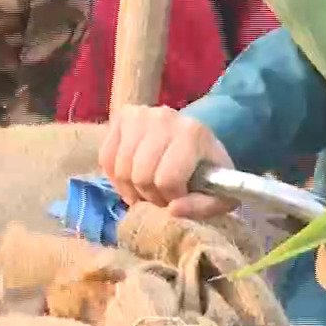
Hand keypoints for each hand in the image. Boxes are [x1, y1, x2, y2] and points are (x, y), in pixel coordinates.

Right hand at [101, 103, 238, 219]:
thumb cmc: (206, 168)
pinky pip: (106, 158)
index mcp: (192, 133)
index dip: (170, 198)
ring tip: (146, 188)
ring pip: (120, 169)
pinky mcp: (121, 117)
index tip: (177, 198)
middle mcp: (164, 118)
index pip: (167, 179)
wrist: (193, 137)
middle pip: (141, 175)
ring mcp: (139, 115)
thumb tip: (173, 210)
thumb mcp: (220, 193)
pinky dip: (116, 176)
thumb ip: (204, 207)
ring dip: (131, 188)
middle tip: (159, 195)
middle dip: (149, 195)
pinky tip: (131, 177)